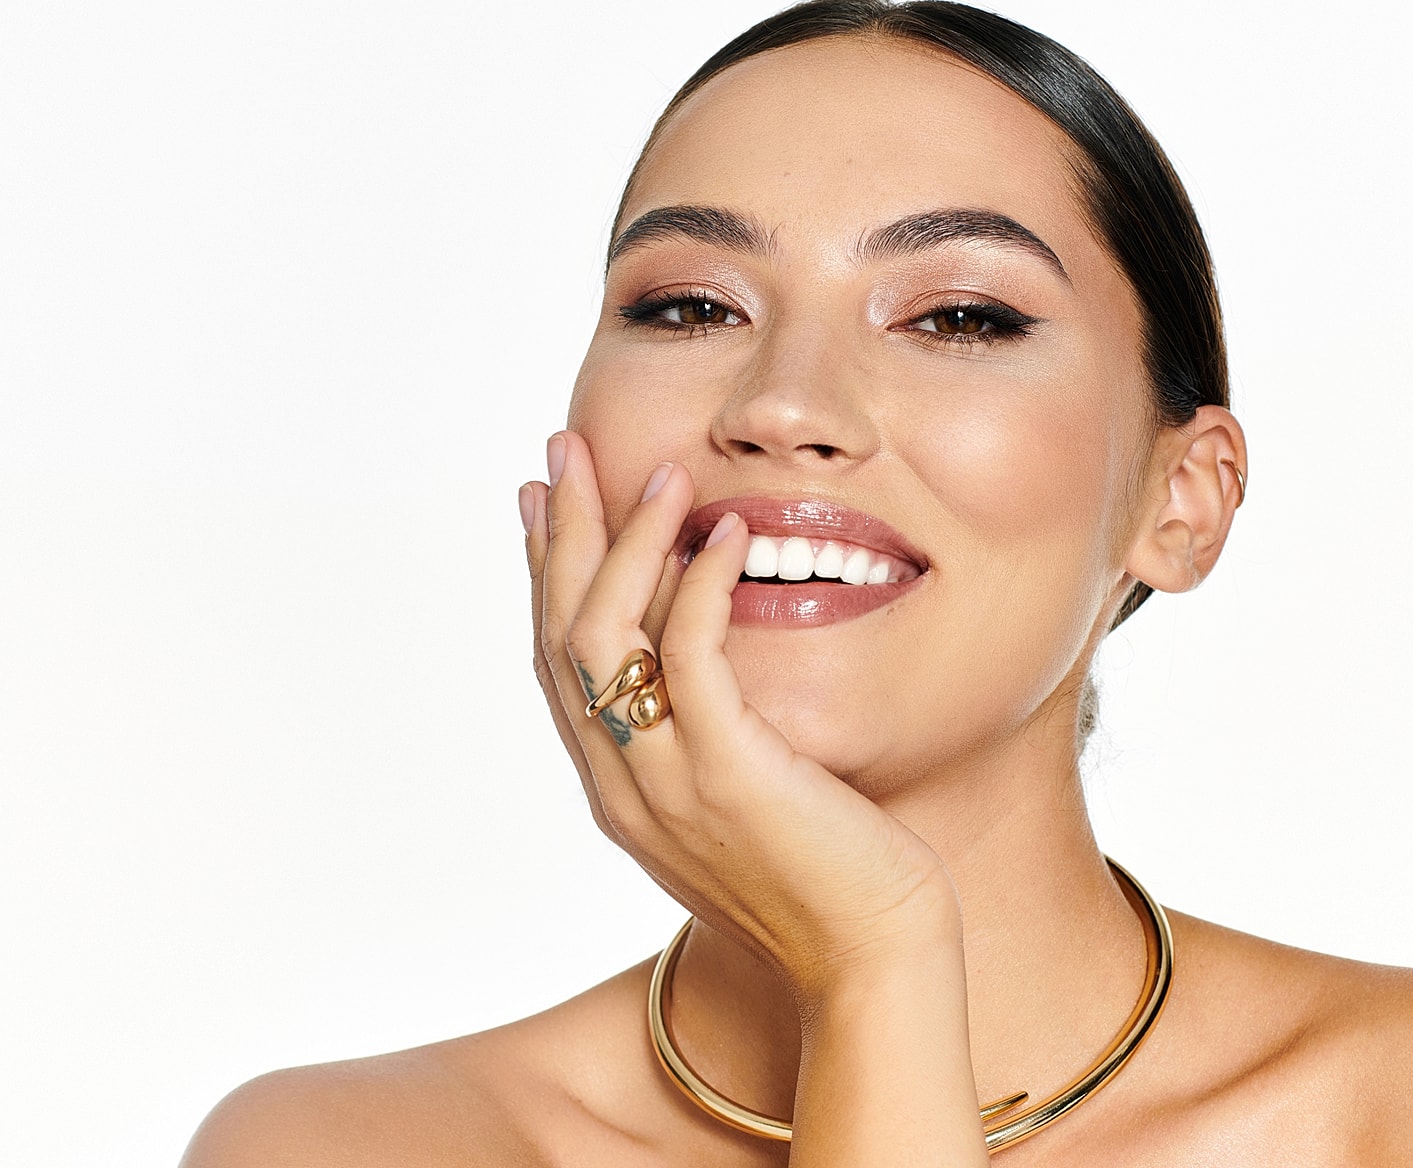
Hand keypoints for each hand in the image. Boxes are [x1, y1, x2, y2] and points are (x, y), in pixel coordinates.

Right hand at [518, 432, 957, 995]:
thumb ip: (712, 741)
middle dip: (559, 535)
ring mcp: (669, 785)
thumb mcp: (748, 802)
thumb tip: (712, 672)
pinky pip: (692, 659)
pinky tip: (727, 535)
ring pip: (603, 641)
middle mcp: (625, 788)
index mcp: (622, 793)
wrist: (869, 961)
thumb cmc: (832, 881)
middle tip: (563, 451)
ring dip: (621, 543)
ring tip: (653, 473)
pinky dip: (702, 587)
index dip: (544, 575)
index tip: (542, 499)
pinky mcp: (731, 776)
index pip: (558, 666)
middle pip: (561, 638)